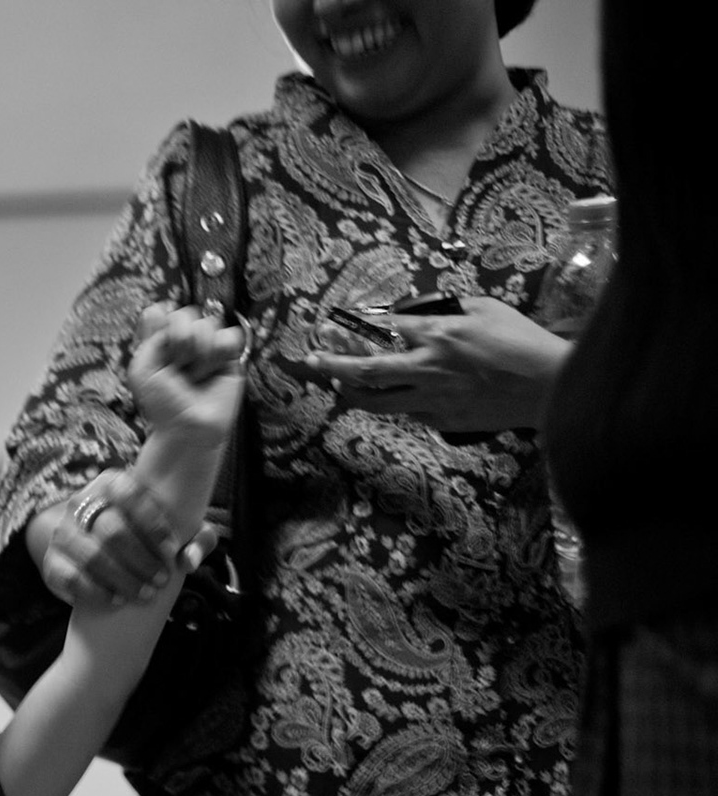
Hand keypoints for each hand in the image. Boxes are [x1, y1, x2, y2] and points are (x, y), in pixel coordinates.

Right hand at [30, 471, 218, 607]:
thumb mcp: (176, 529)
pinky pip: (70, 577)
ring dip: (122, 579)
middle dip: (141, 559)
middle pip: (111, 530)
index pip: (129, 493)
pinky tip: (117, 599)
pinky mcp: (52, 561)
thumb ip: (196, 539)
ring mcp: (63, 532)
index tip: (170, 550)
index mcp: (111, 483)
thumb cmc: (146, 535)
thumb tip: (188, 560)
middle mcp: (82, 502)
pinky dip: (96, 591)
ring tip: (145, 593)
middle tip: (161, 580)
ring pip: (92, 556)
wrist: (98, 548)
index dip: (152, 523)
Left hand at [129, 303, 247, 450]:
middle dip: (180, 340)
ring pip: (208, 323)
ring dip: (199, 351)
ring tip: (195, 375)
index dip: (161, 324)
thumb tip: (160, 309)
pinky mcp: (230, 355)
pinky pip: (230, 335)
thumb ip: (149, 338)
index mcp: (159, 342)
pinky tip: (213, 370)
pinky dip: (220, 352)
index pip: (160, 312)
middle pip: (185, 313)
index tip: (160, 345)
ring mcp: (207, 346)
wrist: (190, 428)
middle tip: (178, 366)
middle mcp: (183, 340)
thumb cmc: (163, 404)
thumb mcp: (142, 371)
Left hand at [303, 295, 569, 432]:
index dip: (358, 325)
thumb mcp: (488, 308)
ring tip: (339, 386)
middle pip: (364, 371)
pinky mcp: (442, 421)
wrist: (550, 388)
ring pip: (377, 402)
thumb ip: (450, 309)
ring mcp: (432, 399)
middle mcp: (427, 368)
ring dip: (352, 393)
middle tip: (310, 360)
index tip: (339, 324)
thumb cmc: (523, 342)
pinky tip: (394, 397)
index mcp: (438, 335)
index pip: (384, 328)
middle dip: (331, 365)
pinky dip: (395, 404)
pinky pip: (407, 413)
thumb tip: (423, 313)